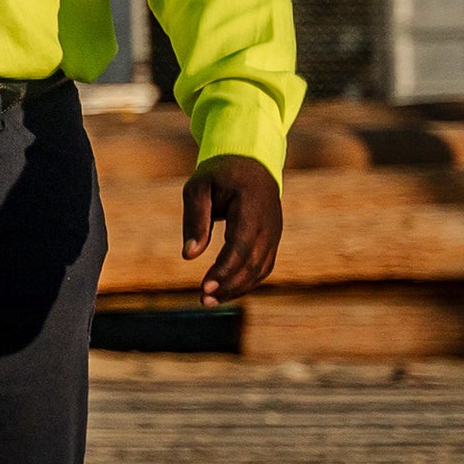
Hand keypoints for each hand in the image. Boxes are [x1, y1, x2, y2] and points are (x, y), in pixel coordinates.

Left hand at [182, 155, 282, 302]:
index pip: (240, 247)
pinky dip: (246, 281)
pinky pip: (263, 266)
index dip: (224, 270)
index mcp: (252, 208)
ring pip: (261, 269)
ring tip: (210, 300)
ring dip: (237, 288)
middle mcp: (269, 224)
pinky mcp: (272, 239)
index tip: (204, 288)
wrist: (251, 162)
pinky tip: (225, 290)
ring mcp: (274, 233)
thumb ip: (195, 219)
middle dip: (228, 285)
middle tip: (203, 300)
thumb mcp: (198, 187)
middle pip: (253, 263)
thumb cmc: (219, 173)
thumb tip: (189, 255)